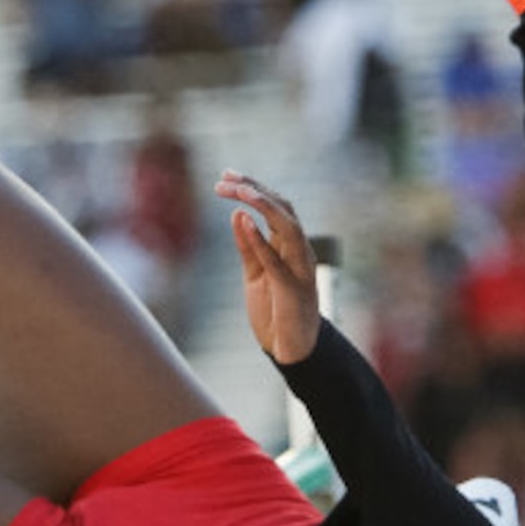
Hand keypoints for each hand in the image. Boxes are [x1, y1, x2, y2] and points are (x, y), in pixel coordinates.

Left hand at [217, 170, 318, 364]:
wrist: (290, 349)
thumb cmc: (275, 311)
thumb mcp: (255, 274)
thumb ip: (248, 247)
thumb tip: (238, 216)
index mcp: (290, 246)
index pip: (275, 207)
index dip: (252, 188)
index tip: (226, 176)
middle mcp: (299, 251)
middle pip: (282, 208)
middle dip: (254, 189)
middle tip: (225, 179)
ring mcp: (300, 269)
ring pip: (287, 226)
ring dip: (262, 205)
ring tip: (239, 191)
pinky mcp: (293, 289)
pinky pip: (277, 261)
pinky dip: (261, 241)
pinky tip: (244, 222)